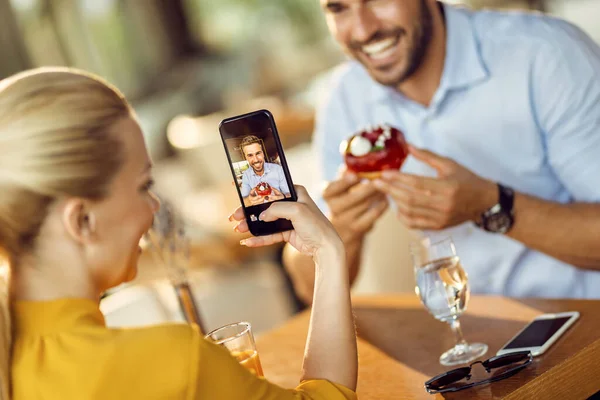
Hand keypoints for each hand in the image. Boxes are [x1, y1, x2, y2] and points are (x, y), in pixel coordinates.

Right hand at [230, 186, 342, 258]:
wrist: (325, 248)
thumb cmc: (316, 225)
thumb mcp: (296, 210)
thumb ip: (276, 208)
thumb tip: (261, 216)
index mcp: (296, 192)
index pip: (272, 186)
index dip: (255, 187)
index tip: (239, 187)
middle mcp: (292, 204)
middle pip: (264, 205)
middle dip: (248, 210)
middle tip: (234, 215)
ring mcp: (289, 219)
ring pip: (265, 221)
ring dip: (251, 225)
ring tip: (237, 228)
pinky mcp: (287, 233)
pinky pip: (269, 235)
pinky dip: (259, 238)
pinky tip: (248, 241)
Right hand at [324, 171, 387, 244]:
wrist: (342, 228)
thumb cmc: (344, 199)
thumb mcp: (341, 186)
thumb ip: (346, 174)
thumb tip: (355, 159)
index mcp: (327, 194)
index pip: (333, 188)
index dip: (344, 182)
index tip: (356, 176)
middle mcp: (333, 208)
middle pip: (353, 197)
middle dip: (369, 187)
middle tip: (381, 179)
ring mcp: (345, 220)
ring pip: (365, 205)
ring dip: (378, 194)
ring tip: (386, 186)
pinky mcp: (357, 228)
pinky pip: (373, 215)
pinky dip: (381, 206)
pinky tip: (385, 199)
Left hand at [373, 146, 496, 229]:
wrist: (485, 202)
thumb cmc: (467, 180)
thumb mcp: (449, 164)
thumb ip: (427, 156)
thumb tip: (408, 146)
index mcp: (447, 187)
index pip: (416, 183)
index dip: (398, 179)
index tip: (384, 173)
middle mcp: (443, 205)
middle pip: (410, 199)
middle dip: (390, 190)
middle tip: (377, 183)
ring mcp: (441, 218)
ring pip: (410, 212)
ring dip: (395, 202)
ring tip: (386, 192)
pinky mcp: (439, 226)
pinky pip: (415, 224)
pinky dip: (403, 217)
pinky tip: (397, 207)